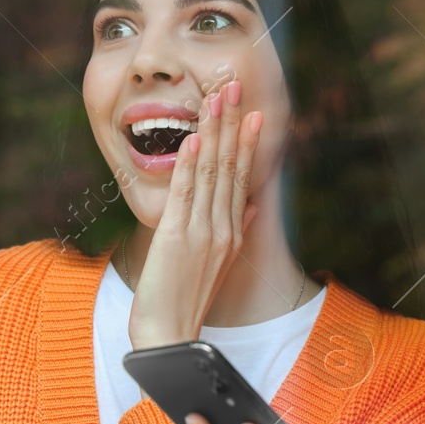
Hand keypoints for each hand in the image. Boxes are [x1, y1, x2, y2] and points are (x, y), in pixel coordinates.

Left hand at [128, 80, 261, 349]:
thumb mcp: (219, 265)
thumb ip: (235, 232)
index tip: (254, 113)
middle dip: (232, 124)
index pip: (243, 178)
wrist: (170, 335)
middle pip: (231, 167)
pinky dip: (190, 165)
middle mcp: (224, 228)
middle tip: (235, 88)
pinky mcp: (178, 237)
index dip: (248, 143)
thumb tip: (248, 207)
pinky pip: (186, 194)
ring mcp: (203, 232)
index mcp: (233, 233)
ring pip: (212, 173)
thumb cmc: (186, 300)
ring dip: (214, 133)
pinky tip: (194, 140)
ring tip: (216, 99)